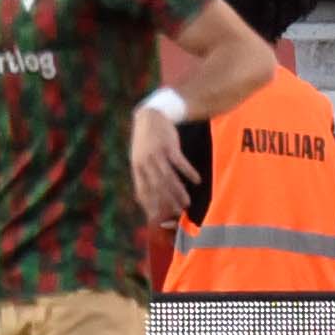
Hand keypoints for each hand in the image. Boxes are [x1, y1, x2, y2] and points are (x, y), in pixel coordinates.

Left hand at [129, 102, 188, 232]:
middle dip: (166, 203)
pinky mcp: (169, 146)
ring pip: (169, 178)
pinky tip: (197, 181)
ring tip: (187, 203)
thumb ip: (143, 174)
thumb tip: (144, 195)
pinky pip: (180, 163)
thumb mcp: (139, 157)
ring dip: (179, 192)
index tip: (158, 218)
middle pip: (157, 188)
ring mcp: (157, 154)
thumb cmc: (146, 140)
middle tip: (176, 215)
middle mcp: (145, 163)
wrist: (150, 116)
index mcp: (137, 168)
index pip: (143, 192)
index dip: (150, 206)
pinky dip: (188, 172)